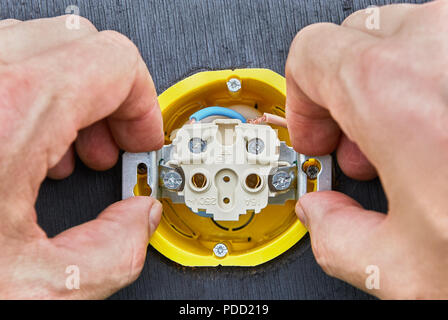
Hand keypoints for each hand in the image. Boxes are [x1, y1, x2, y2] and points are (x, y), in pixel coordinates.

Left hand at [0, 16, 163, 298]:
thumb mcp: (34, 291)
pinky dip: (27, 96)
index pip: (114, 63)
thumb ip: (112, 253)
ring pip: (36, 47)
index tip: (140, 141)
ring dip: (69, 95)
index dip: (144, 104)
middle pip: (79, 44)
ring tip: (66, 153)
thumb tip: (138, 221)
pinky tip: (19, 149)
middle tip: (110, 146)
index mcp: (8, 112)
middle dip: (111, 97)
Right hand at [286, 1, 447, 298]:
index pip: (310, 52)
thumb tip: (322, 219)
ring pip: (409, 34)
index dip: (299, 99)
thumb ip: (337, 238)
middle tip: (358, 148)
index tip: (315, 137)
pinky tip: (444, 137)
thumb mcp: (402, 268)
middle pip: (356, 38)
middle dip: (343, 93)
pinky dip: (434, 81)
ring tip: (407, 146)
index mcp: (397, 89)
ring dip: (391, 83)